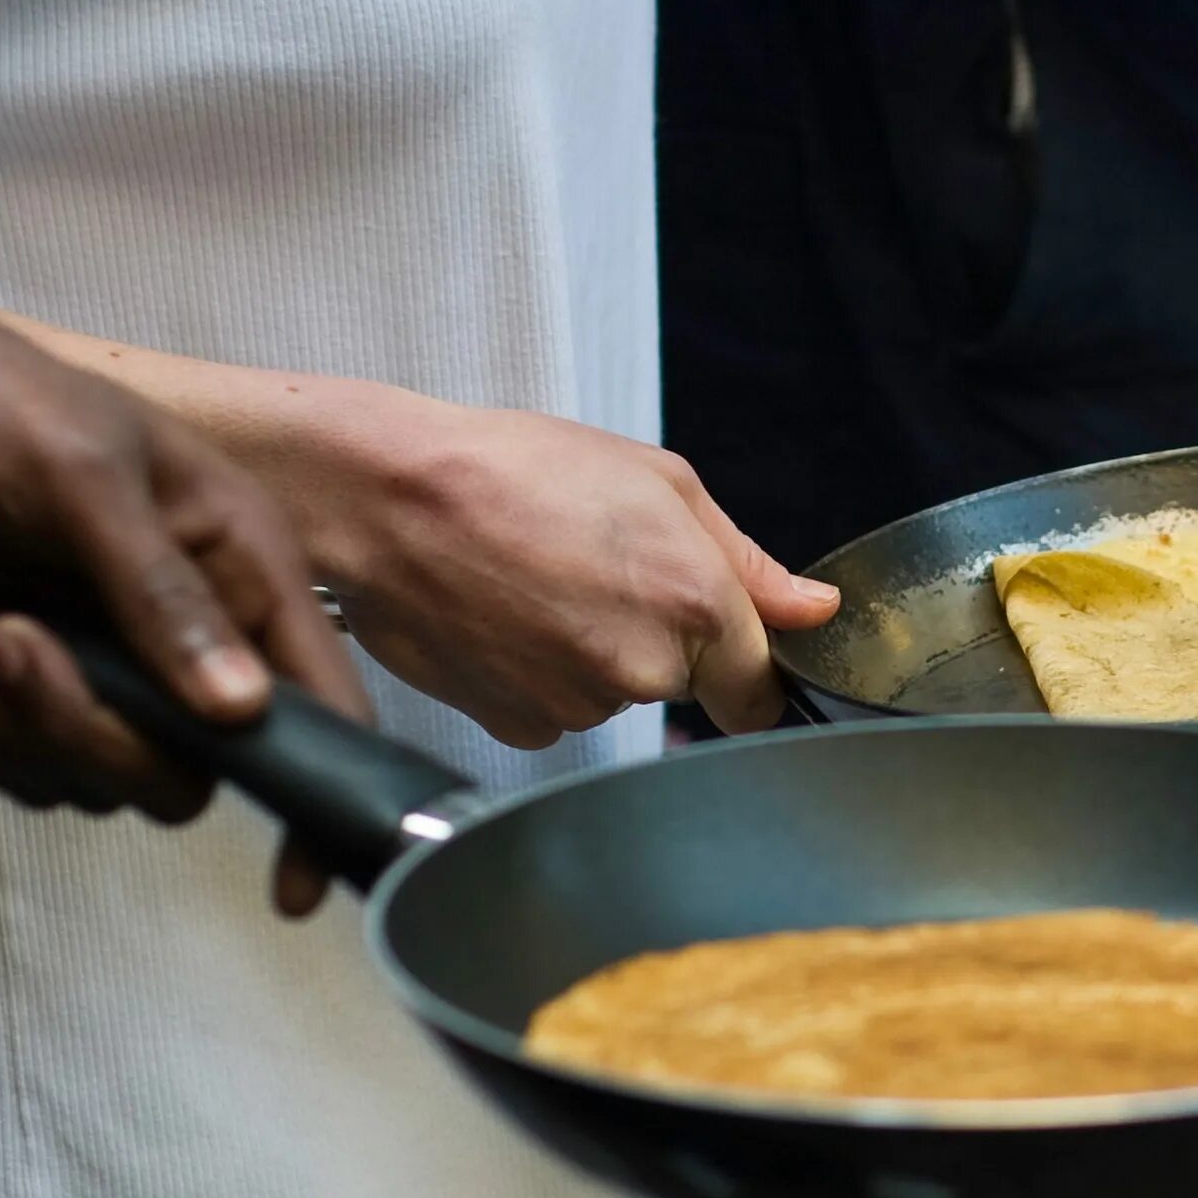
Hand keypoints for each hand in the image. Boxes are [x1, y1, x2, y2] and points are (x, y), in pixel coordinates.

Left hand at [0, 316, 369, 913]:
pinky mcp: (29, 696)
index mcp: (244, 568)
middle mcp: (189, 636)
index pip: (322, 701)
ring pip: (101, 779)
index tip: (298, 884)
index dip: (324, 789)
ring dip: (27, 722)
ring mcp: (108, 674)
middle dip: (104, 735)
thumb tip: (242, 710)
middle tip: (22, 649)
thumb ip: (166, 592)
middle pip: (195, 771)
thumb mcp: (87, 474)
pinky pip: (25, 766)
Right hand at [317, 404, 836, 748]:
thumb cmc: (513, 470)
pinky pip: (552, 711)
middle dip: (655, 644)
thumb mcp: (657, 483)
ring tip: (538, 582)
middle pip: (679, 689)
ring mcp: (575, 705)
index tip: (719, 648)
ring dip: (589, 655)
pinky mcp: (515, 726)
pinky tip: (505, 617)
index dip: (742, 671)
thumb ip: (748, 562)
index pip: (758, 696)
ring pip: (610, 697)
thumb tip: (813, 610)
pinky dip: (536, 676)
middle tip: (595, 573)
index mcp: (697, 605)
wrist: (384, 498)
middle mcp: (644, 669)